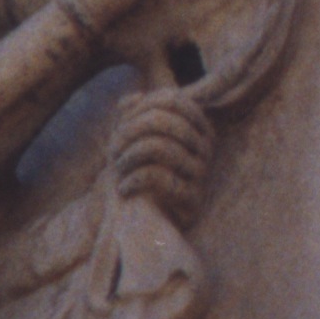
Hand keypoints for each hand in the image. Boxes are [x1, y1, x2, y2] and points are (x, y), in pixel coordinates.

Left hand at [107, 87, 217, 223]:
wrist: (140, 220)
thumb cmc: (136, 174)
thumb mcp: (130, 140)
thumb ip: (131, 115)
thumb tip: (133, 98)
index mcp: (198, 128)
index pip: (173, 101)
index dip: (140, 108)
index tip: (121, 126)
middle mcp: (206, 147)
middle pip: (163, 121)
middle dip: (128, 133)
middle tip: (113, 151)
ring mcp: (202, 172)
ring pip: (158, 147)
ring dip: (128, 158)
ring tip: (118, 170)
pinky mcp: (192, 198)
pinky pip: (158, 176)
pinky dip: (133, 180)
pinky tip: (125, 189)